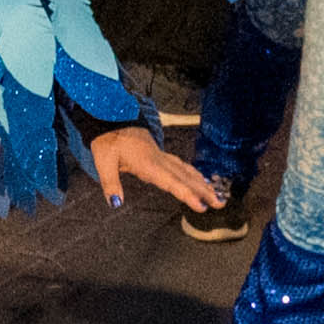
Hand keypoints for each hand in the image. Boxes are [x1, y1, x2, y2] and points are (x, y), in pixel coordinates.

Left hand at [86, 121, 217, 211]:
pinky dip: (193, 174)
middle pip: (185, 177)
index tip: (201, 206)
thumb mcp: (103, 161)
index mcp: (147, 163)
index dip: (187, 194)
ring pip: (186, 171)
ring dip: (202, 183)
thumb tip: (116, 204)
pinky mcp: (160, 155)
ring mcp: (161, 156)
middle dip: (204, 191)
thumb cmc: (108, 140)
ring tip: (216, 195)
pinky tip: (201, 180)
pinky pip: (181, 166)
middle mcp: (159, 160)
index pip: (171, 182)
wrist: (112, 117)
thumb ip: (110, 184)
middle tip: (220, 204)